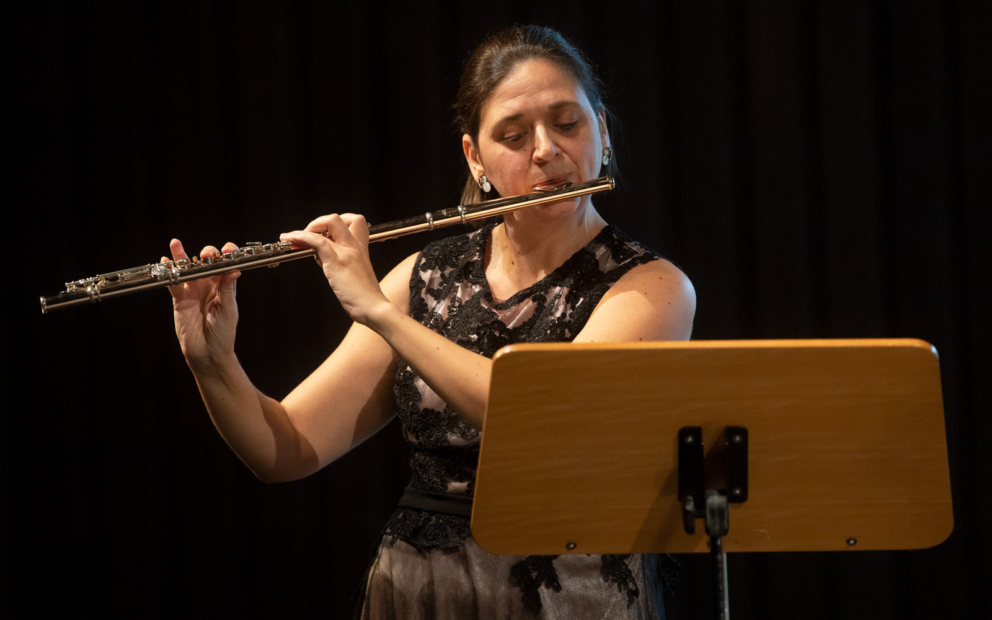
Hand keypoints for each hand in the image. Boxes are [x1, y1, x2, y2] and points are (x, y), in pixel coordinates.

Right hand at [164, 239, 241, 367]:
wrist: (207, 353)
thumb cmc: (223, 333)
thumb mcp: (229, 311)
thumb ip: (228, 291)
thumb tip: (234, 270)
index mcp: (225, 286)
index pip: (226, 264)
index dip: (227, 254)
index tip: (227, 251)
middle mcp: (209, 285)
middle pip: (205, 262)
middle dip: (206, 254)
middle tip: (206, 255)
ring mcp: (193, 290)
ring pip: (186, 269)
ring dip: (181, 256)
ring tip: (176, 244)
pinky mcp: (179, 299)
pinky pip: (173, 283)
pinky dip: (168, 273)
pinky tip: (164, 262)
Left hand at [279, 213, 390, 325]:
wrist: (374, 308)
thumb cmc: (365, 297)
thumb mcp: (355, 274)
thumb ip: (343, 263)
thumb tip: (324, 259)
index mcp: (361, 249)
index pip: (354, 222)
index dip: (335, 224)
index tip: (324, 235)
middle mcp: (355, 246)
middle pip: (339, 218)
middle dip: (318, 223)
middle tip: (308, 236)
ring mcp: (346, 252)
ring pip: (329, 223)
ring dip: (306, 229)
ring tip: (292, 238)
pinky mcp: (337, 262)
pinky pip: (318, 241)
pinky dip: (301, 237)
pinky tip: (291, 240)